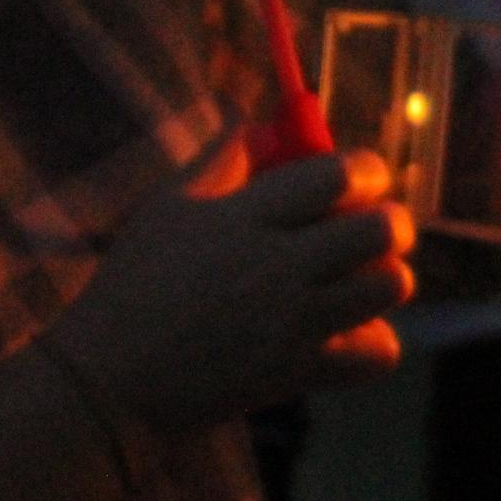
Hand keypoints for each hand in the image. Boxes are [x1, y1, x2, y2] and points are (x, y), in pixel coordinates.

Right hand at [46, 150, 413, 440]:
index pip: (338, 174)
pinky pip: (378, 352)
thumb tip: (258, 121)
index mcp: (246, 218)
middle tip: (373, 227)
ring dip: (384, 276)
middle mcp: (277, 266)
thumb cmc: (133, 284)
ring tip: (357, 278)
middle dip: (390, 220)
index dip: (366, 169)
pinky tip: (345, 331)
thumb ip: (220, 161)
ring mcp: (293, 322)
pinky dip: (373, 341)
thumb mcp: (167, 208)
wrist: (110, 379)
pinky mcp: (298, 371)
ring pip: (389, 286)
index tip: (362, 176)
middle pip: (380, 228)